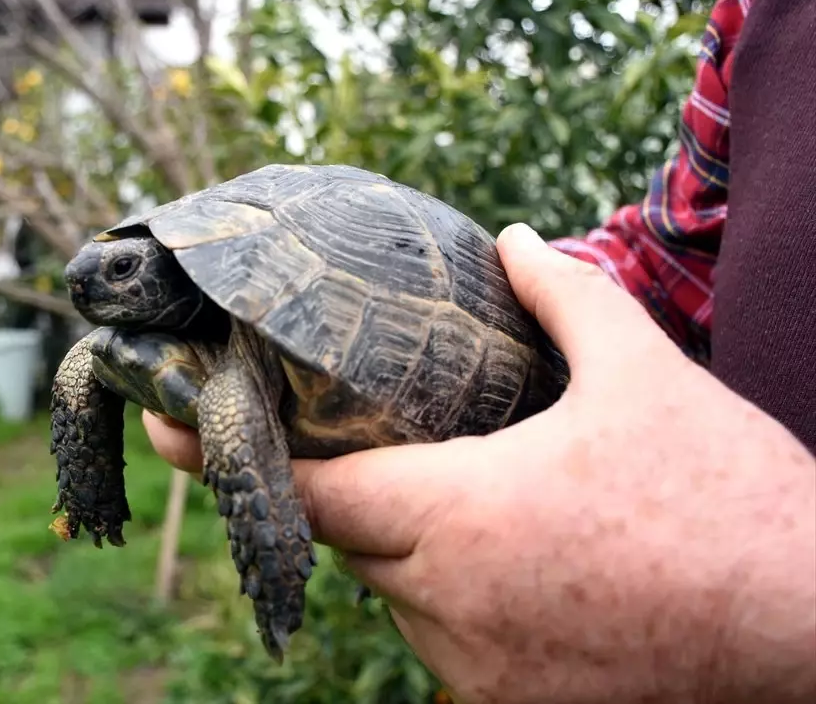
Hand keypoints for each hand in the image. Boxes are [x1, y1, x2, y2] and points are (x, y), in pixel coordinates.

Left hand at [144, 223, 815, 703]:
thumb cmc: (730, 502)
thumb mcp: (646, 376)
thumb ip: (563, 295)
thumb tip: (512, 238)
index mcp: (460, 512)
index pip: (310, 490)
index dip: (236, 458)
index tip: (169, 425)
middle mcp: (448, 601)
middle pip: (349, 538)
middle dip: (349, 491)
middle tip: (364, 445)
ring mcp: (475, 670)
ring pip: (399, 594)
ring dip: (414, 547)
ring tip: (487, 505)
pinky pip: (449, 645)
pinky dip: (457, 600)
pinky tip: (522, 568)